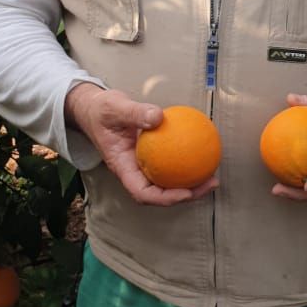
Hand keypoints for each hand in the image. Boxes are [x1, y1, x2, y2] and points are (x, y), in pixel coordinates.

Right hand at [64, 83, 218, 206]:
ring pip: (167, 181)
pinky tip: (202, 152)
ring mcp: (142, 165)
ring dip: (190, 182)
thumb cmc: (101, 110)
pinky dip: (186, 161)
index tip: (185, 192)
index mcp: (122, 167)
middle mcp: (133, 171)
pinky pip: (170, 163)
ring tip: (212, 174)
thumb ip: (135, 112)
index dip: (164, 198)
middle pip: (160, 193)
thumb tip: (159, 117)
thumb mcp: (115, 108)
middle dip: (187, 194)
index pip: (142, 192)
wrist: (94, 109)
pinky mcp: (150, 155)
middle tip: (210, 183)